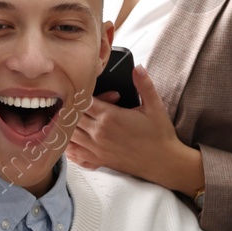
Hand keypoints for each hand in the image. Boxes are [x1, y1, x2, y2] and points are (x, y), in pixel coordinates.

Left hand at [67, 66, 200, 193]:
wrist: (163, 162)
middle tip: (87, 104)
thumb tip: (137, 68)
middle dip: (76, 107)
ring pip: (68, 133)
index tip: (94, 92)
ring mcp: (95, 148)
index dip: (86, 93)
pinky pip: (72, 153)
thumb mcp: (154, 106)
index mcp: (109, 117)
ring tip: (76, 117)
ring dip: (69, 124)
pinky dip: (68, 144)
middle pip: (72, 115)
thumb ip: (144, 85)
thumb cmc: (159, 135)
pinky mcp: (97, 160)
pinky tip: (73, 138)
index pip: (83, 100)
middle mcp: (98, 133)